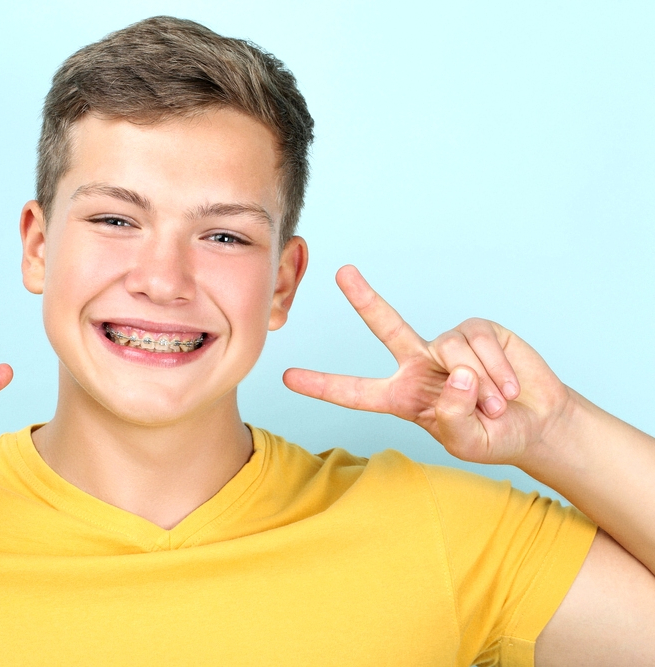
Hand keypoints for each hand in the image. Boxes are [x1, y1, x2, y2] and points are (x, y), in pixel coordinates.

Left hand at [283, 265, 574, 465]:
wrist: (537, 424)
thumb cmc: (494, 436)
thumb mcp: (467, 441)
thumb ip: (453, 417)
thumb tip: (453, 374)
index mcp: (402, 395)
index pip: (355, 392)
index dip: (322, 385)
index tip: (287, 377)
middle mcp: (418, 363)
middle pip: (385, 326)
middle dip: (364, 298)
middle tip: (342, 272)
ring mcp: (447, 344)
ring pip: (451, 351)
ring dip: (479, 385)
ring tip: (495, 405)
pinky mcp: (479, 331)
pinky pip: (479, 344)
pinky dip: (496, 371)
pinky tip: (509, 389)